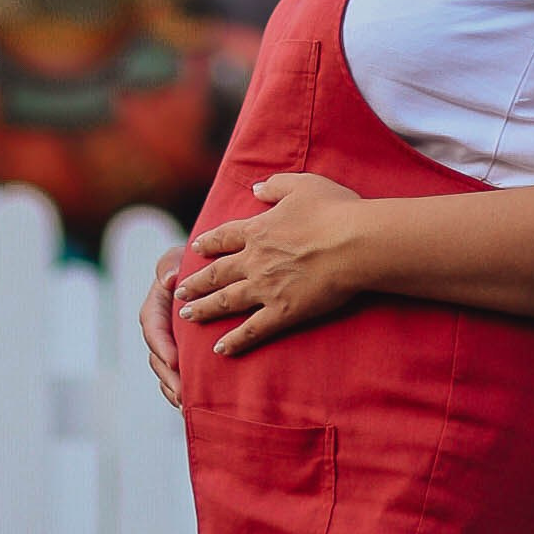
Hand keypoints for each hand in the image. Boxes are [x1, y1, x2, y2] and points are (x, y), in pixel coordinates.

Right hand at [141, 246, 185, 408]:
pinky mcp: (185, 355)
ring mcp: (171, 344)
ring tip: (188, 406)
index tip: (175, 361)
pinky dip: (183, 392)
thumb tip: (169, 280)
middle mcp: (161, 328)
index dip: (162, 346)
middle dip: (169, 377)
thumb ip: (170, 265)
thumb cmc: (197, 260)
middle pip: (158, 357)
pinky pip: (179, 377)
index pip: (152, 327)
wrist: (215, 271)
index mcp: (157, 306)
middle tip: (184, 393)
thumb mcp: (181, 256)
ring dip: (175, 389)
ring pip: (166, 371)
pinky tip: (194, 407)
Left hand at [178, 172, 369, 358]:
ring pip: (226, 301)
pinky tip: (219, 348)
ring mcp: (266, 288)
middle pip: (216, 273)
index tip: (195, 248)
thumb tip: (255, 188)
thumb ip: (275, 185)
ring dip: (204, 309)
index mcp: (258, 230)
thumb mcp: (302, 185)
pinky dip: (234, 340)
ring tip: (186, 316)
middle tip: (179, 291)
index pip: (224, 237)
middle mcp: (254, 260)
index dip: (208, 243)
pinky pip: (252, 330)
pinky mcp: (282, 312)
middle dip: (195, 283)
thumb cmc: (334, 210)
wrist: (354, 243)